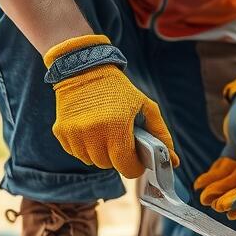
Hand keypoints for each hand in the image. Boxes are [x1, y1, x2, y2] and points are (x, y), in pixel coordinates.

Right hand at [45, 34, 177, 178]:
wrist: (83, 68)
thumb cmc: (118, 90)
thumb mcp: (145, 106)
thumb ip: (160, 134)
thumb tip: (174, 161)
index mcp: (116, 126)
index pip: (126, 166)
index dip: (134, 166)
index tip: (136, 159)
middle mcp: (93, 132)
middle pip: (108, 165)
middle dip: (117, 158)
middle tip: (121, 142)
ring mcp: (75, 133)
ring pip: (91, 161)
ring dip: (100, 153)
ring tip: (105, 134)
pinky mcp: (61, 132)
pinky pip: (76, 153)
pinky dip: (85, 147)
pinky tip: (90, 130)